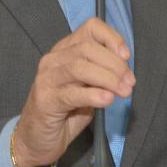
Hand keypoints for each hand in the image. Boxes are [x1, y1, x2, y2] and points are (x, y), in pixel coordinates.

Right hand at [12, 18, 134, 166]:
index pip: (90, 28)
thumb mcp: (88, 87)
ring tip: (124, 92)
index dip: (112, 38)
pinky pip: (72, 93)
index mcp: (65, 50)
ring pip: (80, 67)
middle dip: (114, 64)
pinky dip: (94, 95)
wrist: (37, 138)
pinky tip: (107, 100)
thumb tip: (125, 71)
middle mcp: (54, 59)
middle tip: (130, 82)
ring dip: (108, 79)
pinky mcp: (45, 100)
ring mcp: (47, 78)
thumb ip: (102, 74)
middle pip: (88, 48)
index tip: (126, 57)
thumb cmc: (66, 111)